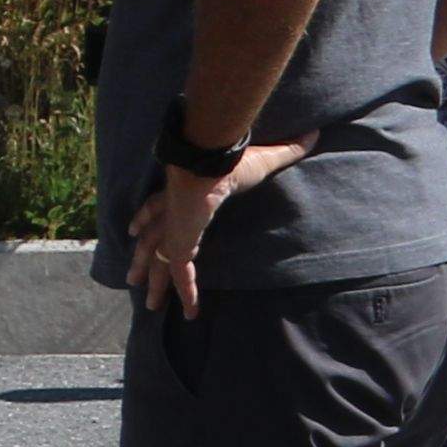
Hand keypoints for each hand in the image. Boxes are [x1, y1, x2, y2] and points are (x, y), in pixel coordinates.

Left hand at [129, 137, 308, 316]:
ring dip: (154, 283)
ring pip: (156, 262)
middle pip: (149, 240)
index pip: (157, 206)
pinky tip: (191, 313)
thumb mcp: (262, 158)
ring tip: (150, 305)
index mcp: (179, 191)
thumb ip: (286, 150)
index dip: (146, 217)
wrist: (209, 161)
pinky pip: (181, 275)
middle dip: (141, 260)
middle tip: (132, 279)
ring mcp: (172, 229)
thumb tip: (313, 133)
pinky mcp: (180, 243)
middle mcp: (170, 213)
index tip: (134, 229)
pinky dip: (186, 293)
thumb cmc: (230, 158)